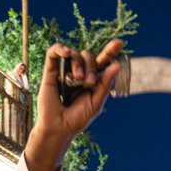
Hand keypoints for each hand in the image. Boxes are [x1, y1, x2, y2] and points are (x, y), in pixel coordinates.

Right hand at [24, 41, 123, 170]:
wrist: (59, 128)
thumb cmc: (78, 118)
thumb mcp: (96, 102)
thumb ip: (106, 84)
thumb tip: (117, 65)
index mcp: (92, 79)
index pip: (103, 61)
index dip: (110, 51)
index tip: (119, 43)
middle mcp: (79, 72)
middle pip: (88, 55)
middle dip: (91, 66)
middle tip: (88, 82)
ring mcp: (65, 70)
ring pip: (74, 54)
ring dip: (78, 63)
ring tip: (77, 79)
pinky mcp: (50, 71)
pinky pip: (54, 52)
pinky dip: (60, 48)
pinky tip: (66, 52)